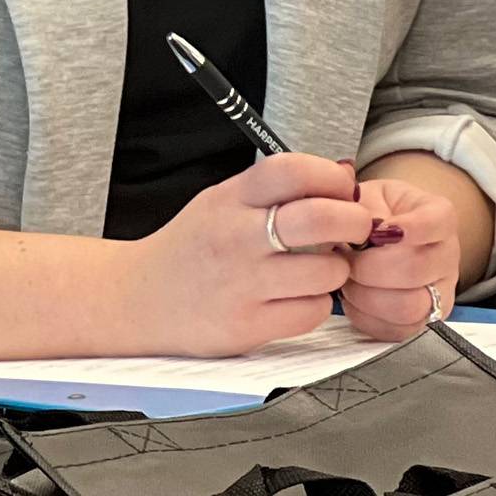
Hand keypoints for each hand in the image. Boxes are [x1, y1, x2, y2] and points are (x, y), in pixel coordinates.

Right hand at [128, 154, 367, 356]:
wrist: (139, 298)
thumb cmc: (190, 249)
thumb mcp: (219, 203)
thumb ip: (270, 193)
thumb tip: (339, 180)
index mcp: (229, 199)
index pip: (292, 170)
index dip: (331, 177)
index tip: (344, 188)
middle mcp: (235, 237)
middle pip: (320, 218)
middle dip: (354, 222)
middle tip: (357, 229)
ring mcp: (241, 283)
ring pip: (326, 271)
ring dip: (337, 270)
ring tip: (322, 269)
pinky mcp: (247, 325)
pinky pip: (312, 312)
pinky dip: (316, 305)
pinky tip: (299, 297)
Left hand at [342, 178, 460, 340]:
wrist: (383, 234)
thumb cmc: (373, 211)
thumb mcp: (367, 194)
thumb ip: (357, 204)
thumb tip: (343, 220)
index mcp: (440, 216)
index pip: (436, 223)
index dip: (405, 229)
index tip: (373, 231)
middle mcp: (447, 256)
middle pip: (415, 270)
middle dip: (368, 267)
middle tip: (344, 258)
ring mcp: (439, 292)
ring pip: (408, 306)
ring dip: (366, 295)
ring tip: (347, 280)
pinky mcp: (422, 321)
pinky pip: (396, 331)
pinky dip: (366, 317)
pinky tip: (352, 299)